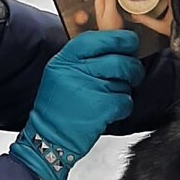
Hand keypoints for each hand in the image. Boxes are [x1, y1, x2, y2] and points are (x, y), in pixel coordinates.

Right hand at [10, 30, 143, 179]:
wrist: (47, 140)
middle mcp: (75, 71)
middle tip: (132, 74)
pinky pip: (125, 101)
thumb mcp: (61, 75)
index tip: (130, 42)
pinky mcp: (100, 108)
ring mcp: (88, 89)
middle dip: (132, 68)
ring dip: (124, 91)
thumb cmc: (58, 108)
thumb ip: (84, 59)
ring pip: (125, 82)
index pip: (98, 39)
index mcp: (65, 60)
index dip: (119, 39)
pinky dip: (123, 107)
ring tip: (109, 98)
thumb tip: (117, 46)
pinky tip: (109, 112)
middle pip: (119, 60)